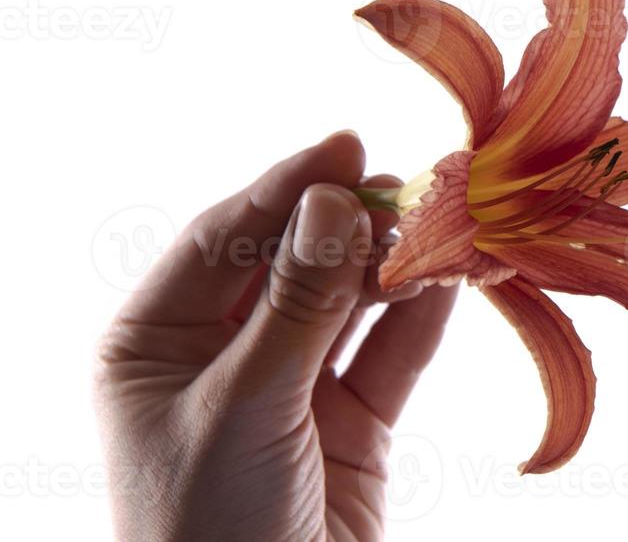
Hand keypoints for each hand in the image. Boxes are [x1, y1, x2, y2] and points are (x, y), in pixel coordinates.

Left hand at [94, 131, 457, 541]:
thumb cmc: (208, 529)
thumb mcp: (245, 405)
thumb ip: (297, 303)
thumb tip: (336, 201)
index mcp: (154, 344)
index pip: (220, 240)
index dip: (284, 189)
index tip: (346, 145)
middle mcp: (221, 355)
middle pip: (292, 262)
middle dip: (350, 225)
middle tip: (409, 187)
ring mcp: (292, 386)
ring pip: (348, 301)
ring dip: (395, 265)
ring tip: (442, 225)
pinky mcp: (353, 422)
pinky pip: (391, 352)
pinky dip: (423, 316)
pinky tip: (452, 275)